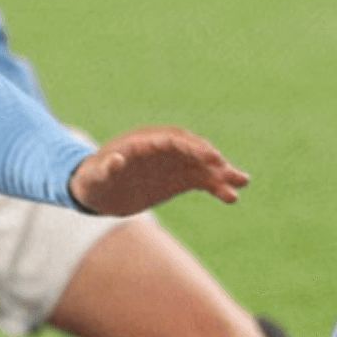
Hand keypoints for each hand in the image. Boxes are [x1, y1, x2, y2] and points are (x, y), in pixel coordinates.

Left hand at [69, 126, 247, 214]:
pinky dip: (216, 187)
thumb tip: (116, 160)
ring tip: (243, 182)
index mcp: (145, 141)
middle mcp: (164, 149)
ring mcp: (173, 164)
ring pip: (202, 166)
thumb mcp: (96, 176)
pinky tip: (232, 197)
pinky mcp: (178, 179)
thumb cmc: (93, 180)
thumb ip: (107, 168)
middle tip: (227, 170)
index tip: (208, 157)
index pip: (174, 140)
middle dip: (210, 158)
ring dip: (222, 173)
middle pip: (192, 149)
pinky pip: (201, 181)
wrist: (98, 191)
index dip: (191, 147)